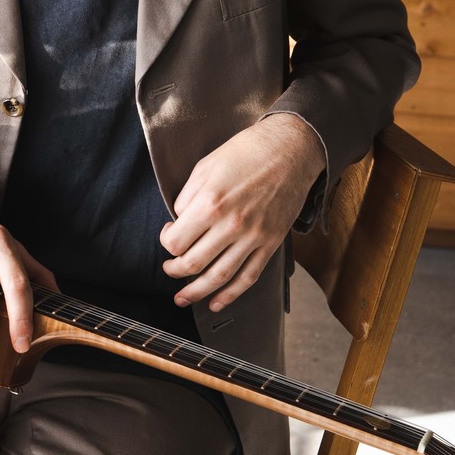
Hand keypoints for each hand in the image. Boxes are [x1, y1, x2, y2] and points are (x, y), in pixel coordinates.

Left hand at [159, 115, 324, 314]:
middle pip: (192, 264)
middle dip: (175, 271)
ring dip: (196, 292)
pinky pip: (248, 277)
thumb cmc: (245, 153)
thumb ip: (187, 198)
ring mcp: (253, 237)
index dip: (166, 243)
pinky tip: (216, 304)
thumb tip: (178, 222)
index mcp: (210, 204)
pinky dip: (230, 295)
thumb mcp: (205, 167)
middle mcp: (231, 225)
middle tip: (169, 270)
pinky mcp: (270, 243)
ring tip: (182, 298)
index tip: (168, 236)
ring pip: (219, 277)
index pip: (175, 242)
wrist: (289, 150)